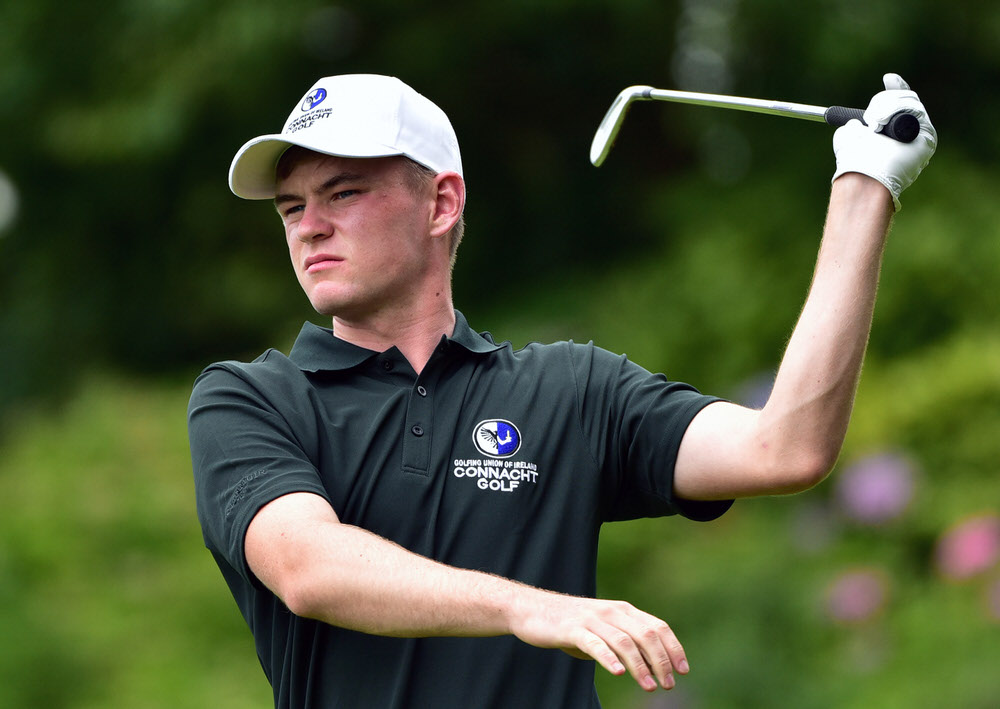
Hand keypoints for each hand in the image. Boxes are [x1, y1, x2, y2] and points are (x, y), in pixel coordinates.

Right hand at [509, 590, 688, 691]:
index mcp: (622, 610)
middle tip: (667, 684)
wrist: (531, 609)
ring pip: (624, 642)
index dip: (673, 648)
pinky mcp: (572, 629)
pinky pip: (594, 643)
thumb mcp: (602, 630)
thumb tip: (649, 665)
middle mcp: (611, 611)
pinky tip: (618, 673)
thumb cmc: (570, 625)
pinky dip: (608, 658)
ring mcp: (591, 619)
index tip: (683, 670)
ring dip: (640, 666)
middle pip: (645, 635)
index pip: (657, 626)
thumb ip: (624, 643)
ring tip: (648, 686)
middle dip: (661, 661)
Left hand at [832, 73, 936, 210]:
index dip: (896, 89)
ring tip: (874, 125)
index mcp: (890, 133)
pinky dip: (896, 110)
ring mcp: (920, 133)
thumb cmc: (854, 159)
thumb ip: (852, 126)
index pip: (900, 103)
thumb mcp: (847, 137)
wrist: (864, 173)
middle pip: (906, 97)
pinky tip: (884, 125)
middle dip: (883, 101)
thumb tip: (854, 124)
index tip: (888, 78)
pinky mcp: (927, 135)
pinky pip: (915, 109)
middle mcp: (907, 133)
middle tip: (869, 119)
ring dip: (887, 107)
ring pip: (910, 100)